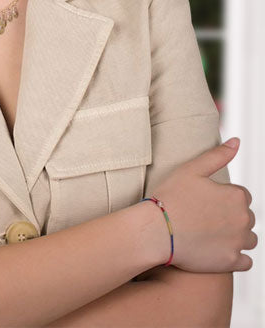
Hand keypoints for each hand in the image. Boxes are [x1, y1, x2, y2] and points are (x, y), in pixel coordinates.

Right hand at [152, 138, 256, 272]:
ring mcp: (239, 242)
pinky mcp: (232, 262)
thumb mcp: (191, 169)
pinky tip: (216, 249)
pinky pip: (245, 261)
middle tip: (203, 217)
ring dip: (236, 236)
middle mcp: (243, 219)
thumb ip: (217, 155)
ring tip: (210, 233)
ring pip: (248, 239)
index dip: (222, 197)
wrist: (156, 230)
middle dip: (230, 216)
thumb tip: (237, 141)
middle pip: (246, 217)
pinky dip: (235, 256)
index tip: (204, 201)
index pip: (241, 195)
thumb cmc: (170, 197)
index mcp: (236, 195)